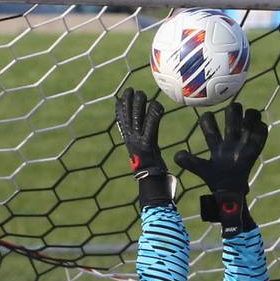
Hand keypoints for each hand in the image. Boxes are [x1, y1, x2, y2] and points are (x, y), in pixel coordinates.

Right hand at [115, 88, 172, 207]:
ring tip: (144, 96)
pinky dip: (154, 114)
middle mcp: (131, 140)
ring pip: (136, 116)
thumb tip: (150, 142)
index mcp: (129, 142)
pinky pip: (151, 125)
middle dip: (130, 100)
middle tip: (138, 92)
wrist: (152, 188)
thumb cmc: (153, 176)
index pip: (121, 119)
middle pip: (127, 114)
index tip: (125, 94)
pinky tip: (158, 106)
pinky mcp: (148, 145)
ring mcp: (138, 142)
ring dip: (140, 103)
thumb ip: (147, 146)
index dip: (121, 105)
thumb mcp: (147, 157)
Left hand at [175, 102, 267, 235]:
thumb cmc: (215, 180)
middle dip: (233, 110)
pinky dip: (261, 127)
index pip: (209, 124)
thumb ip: (190, 162)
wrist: (230, 193)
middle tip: (234, 114)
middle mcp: (229, 140)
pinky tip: (258, 130)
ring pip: (249, 117)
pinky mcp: (255, 148)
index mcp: (215, 144)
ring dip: (249, 115)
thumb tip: (177, 155)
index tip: (208, 118)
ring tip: (248, 122)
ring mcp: (243, 143)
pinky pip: (262, 131)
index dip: (208, 118)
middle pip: (232, 114)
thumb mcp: (202, 169)